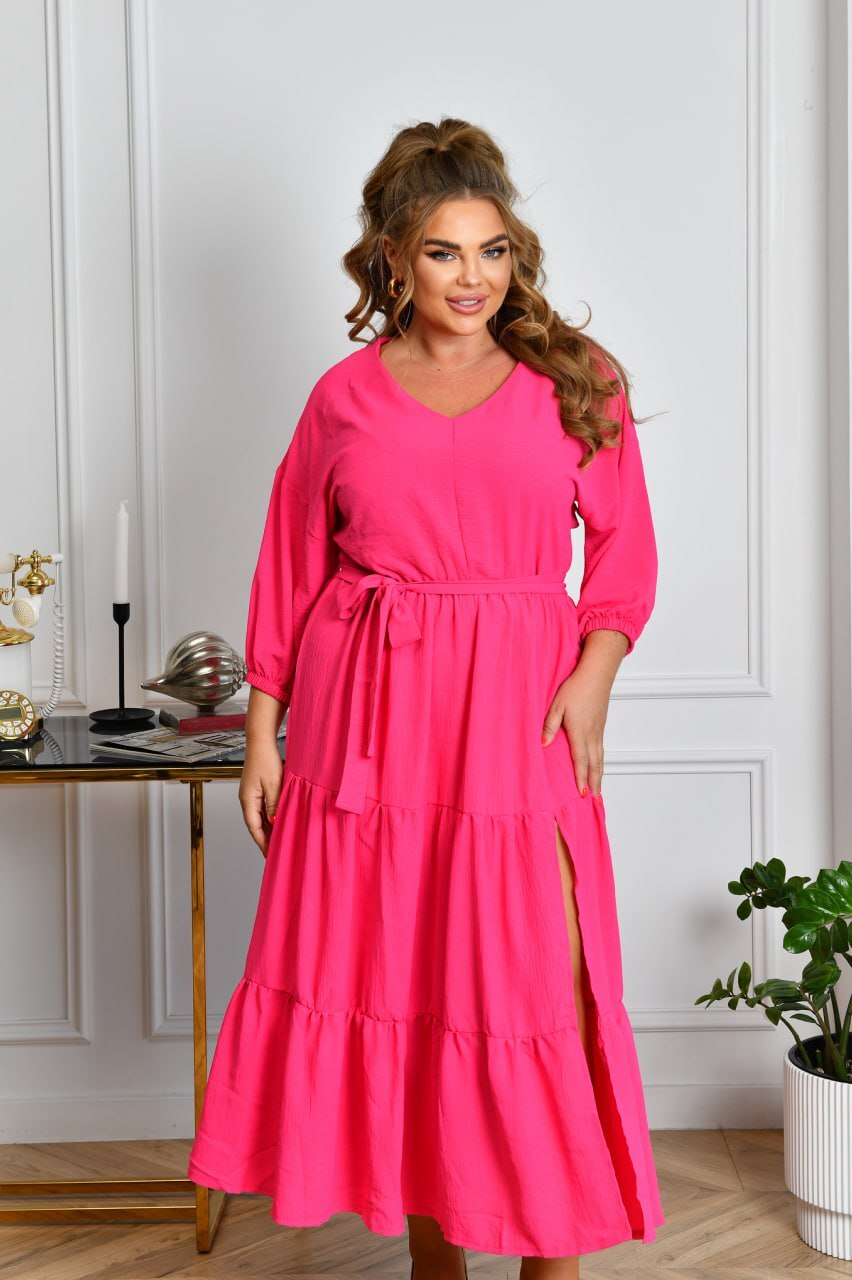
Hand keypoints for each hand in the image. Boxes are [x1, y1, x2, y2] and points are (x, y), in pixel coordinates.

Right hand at [239, 737, 283, 857]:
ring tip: (278, 840)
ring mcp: (250, 794)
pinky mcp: (256, 788)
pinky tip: (277, 820)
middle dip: (265, 839)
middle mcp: (246, 799)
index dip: (262, 843)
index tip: (270, 855)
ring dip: (268, 828)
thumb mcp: (274, 785)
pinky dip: (269, 817)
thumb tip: (275, 822)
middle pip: (255, 825)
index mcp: (247, 800)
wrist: (260, 741)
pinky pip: (262, 808)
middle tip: (276, 852)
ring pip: (259, 817)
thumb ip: (274, 805)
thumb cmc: (265, 759)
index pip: (254, 828)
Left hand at [540, 630, 627, 796]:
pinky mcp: (601, 725)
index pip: (580, 761)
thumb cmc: (575, 687)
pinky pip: (602, 748)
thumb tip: (543, 745)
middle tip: (594, 799)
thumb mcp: (557, 706)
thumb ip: (549, 726)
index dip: (581, 779)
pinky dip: (601, 762)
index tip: (582, 794)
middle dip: (594, 782)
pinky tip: (598, 765)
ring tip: (598, 788)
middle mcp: (592, 734)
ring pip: (600, 758)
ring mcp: (599, 730)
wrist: (596, 673)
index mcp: (579, 732)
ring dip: (599, 774)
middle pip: (595, 764)